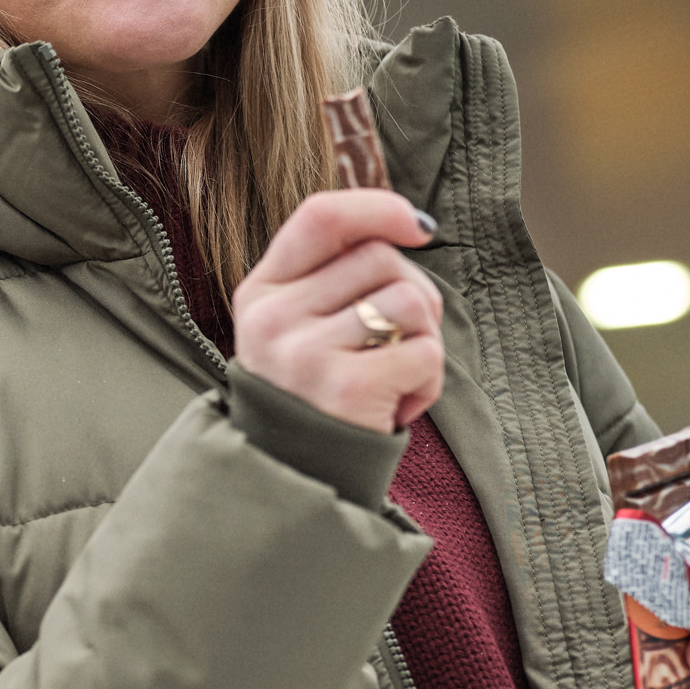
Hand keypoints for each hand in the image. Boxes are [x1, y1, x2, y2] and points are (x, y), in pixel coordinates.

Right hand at [232, 190, 442, 434]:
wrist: (295, 480)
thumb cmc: (313, 396)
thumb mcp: (298, 327)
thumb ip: (334, 276)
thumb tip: (412, 224)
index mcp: (261, 293)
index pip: (321, 217)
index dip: (377, 208)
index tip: (419, 226)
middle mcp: (275, 318)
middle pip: (379, 258)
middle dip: (412, 292)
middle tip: (398, 340)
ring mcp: (306, 353)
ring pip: (410, 301)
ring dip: (424, 339)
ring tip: (395, 377)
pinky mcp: (346, 388)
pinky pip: (425, 353)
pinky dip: (428, 382)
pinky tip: (398, 407)